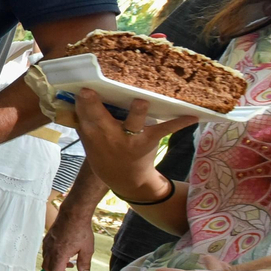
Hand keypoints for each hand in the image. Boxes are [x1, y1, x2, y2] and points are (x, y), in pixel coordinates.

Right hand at [42, 205, 95, 270]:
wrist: (73, 214)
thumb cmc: (81, 230)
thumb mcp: (87, 249)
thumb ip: (84, 264)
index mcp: (60, 254)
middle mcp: (50, 250)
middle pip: (47, 268)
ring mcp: (47, 244)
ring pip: (45, 260)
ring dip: (54, 264)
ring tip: (67, 261)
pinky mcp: (47, 239)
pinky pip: (45, 252)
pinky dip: (52, 256)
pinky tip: (63, 252)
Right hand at [71, 91, 194, 198]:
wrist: (126, 180)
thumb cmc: (105, 154)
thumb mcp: (89, 141)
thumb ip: (84, 121)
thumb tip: (77, 97)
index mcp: (92, 134)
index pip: (84, 116)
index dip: (82, 103)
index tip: (82, 90)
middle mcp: (109, 136)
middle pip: (101, 118)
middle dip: (95, 105)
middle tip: (89, 92)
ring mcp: (130, 139)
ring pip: (133, 122)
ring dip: (137, 112)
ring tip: (140, 101)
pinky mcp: (149, 140)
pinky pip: (165, 129)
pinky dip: (179, 123)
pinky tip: (193, 116)